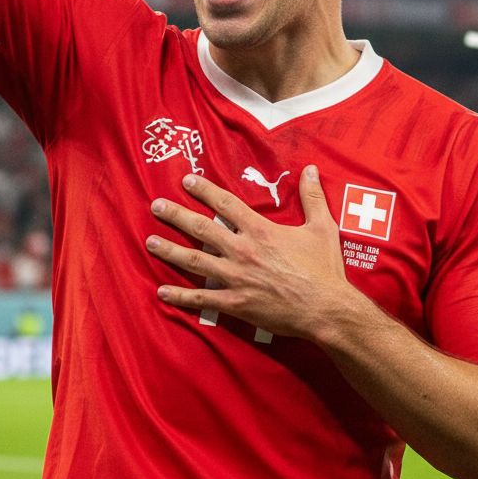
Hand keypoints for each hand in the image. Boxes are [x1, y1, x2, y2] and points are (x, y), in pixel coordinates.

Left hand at [146, 166, 350, 340]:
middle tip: (156, 206)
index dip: (204, 190)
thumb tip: (311, 169)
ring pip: (195, 261)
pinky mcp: (236, 304)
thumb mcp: (322, 227)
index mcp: (260, 230)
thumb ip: (312, 197)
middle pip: (202, 229)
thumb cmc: (324, 268)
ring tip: (150, 242)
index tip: (186, 181)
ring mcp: (236, 278)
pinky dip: (181, 296)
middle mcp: (243, 251)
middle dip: (176, 216)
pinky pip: (203, 299)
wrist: (327, 310)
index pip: (225, 204)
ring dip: (170, 251)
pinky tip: (162, 292)